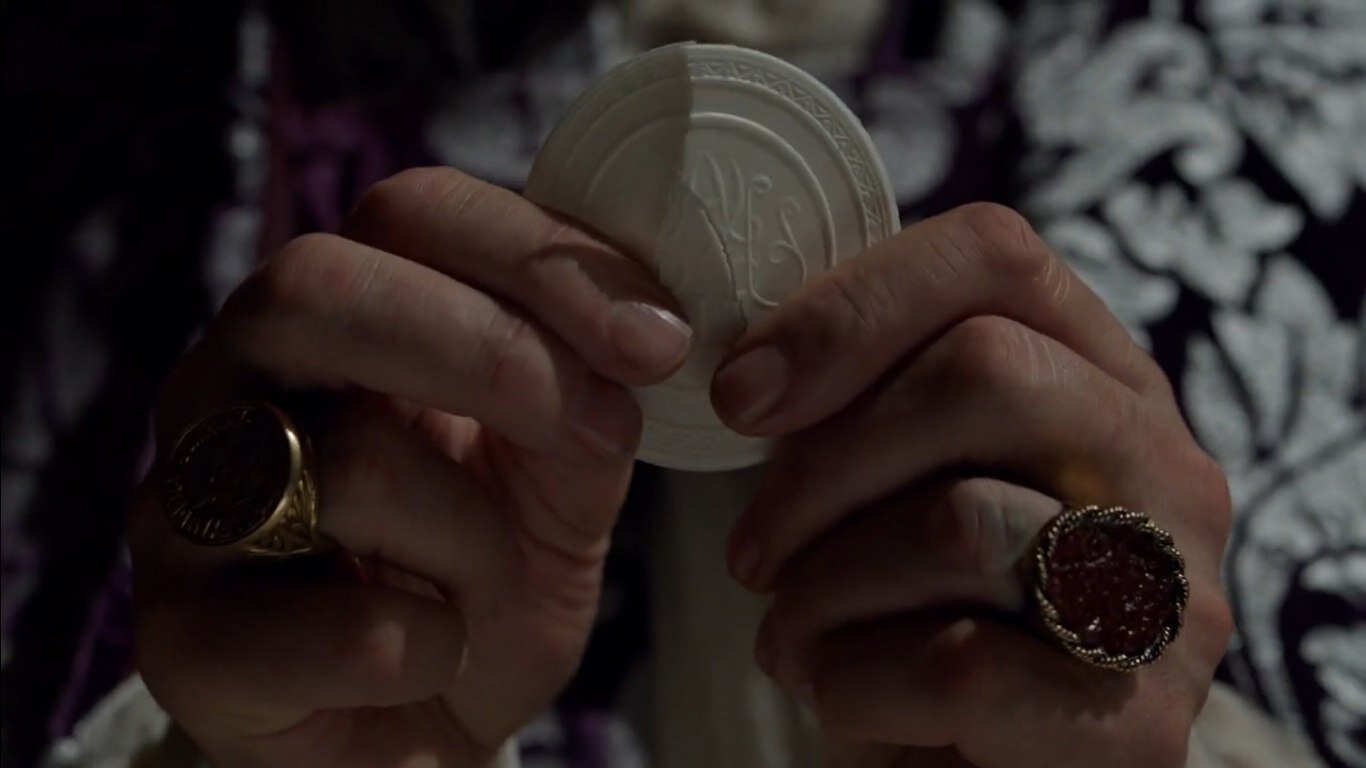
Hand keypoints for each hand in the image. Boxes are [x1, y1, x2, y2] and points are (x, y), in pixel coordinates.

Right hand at [129, 168, 691, 766]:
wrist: (423, 726)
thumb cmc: (482, 573)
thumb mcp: (563, 467)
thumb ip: (584, 385)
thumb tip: (643, 332)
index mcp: (327, 318)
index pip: (407, 213)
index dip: (538, 258)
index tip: (658, 342)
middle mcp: (230, 387)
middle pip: (319, 287)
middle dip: (496, 354)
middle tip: (607, 432)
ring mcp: (188, 506)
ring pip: (352, 462)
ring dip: (481, 538)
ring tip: (490, 581)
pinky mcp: (182, 639)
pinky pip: (342, 626)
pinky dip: (432, 646)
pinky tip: (432, 653)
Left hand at [713, 203, 1233, 767]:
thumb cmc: (921, 610)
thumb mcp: (898, 480)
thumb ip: (871, 398)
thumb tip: (754, 370)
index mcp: (1102, 378)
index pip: (995, 255)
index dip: (848, 307)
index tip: (742, 393)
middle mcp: (1164, 466)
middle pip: (983, 369)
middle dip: (822, 463)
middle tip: (754, 546)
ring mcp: (1166, 597)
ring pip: (956, 521)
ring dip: (823, 586)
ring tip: (792, 629)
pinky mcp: (1138, 725)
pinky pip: (955, 664)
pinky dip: (849, 681)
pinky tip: (836, 691)